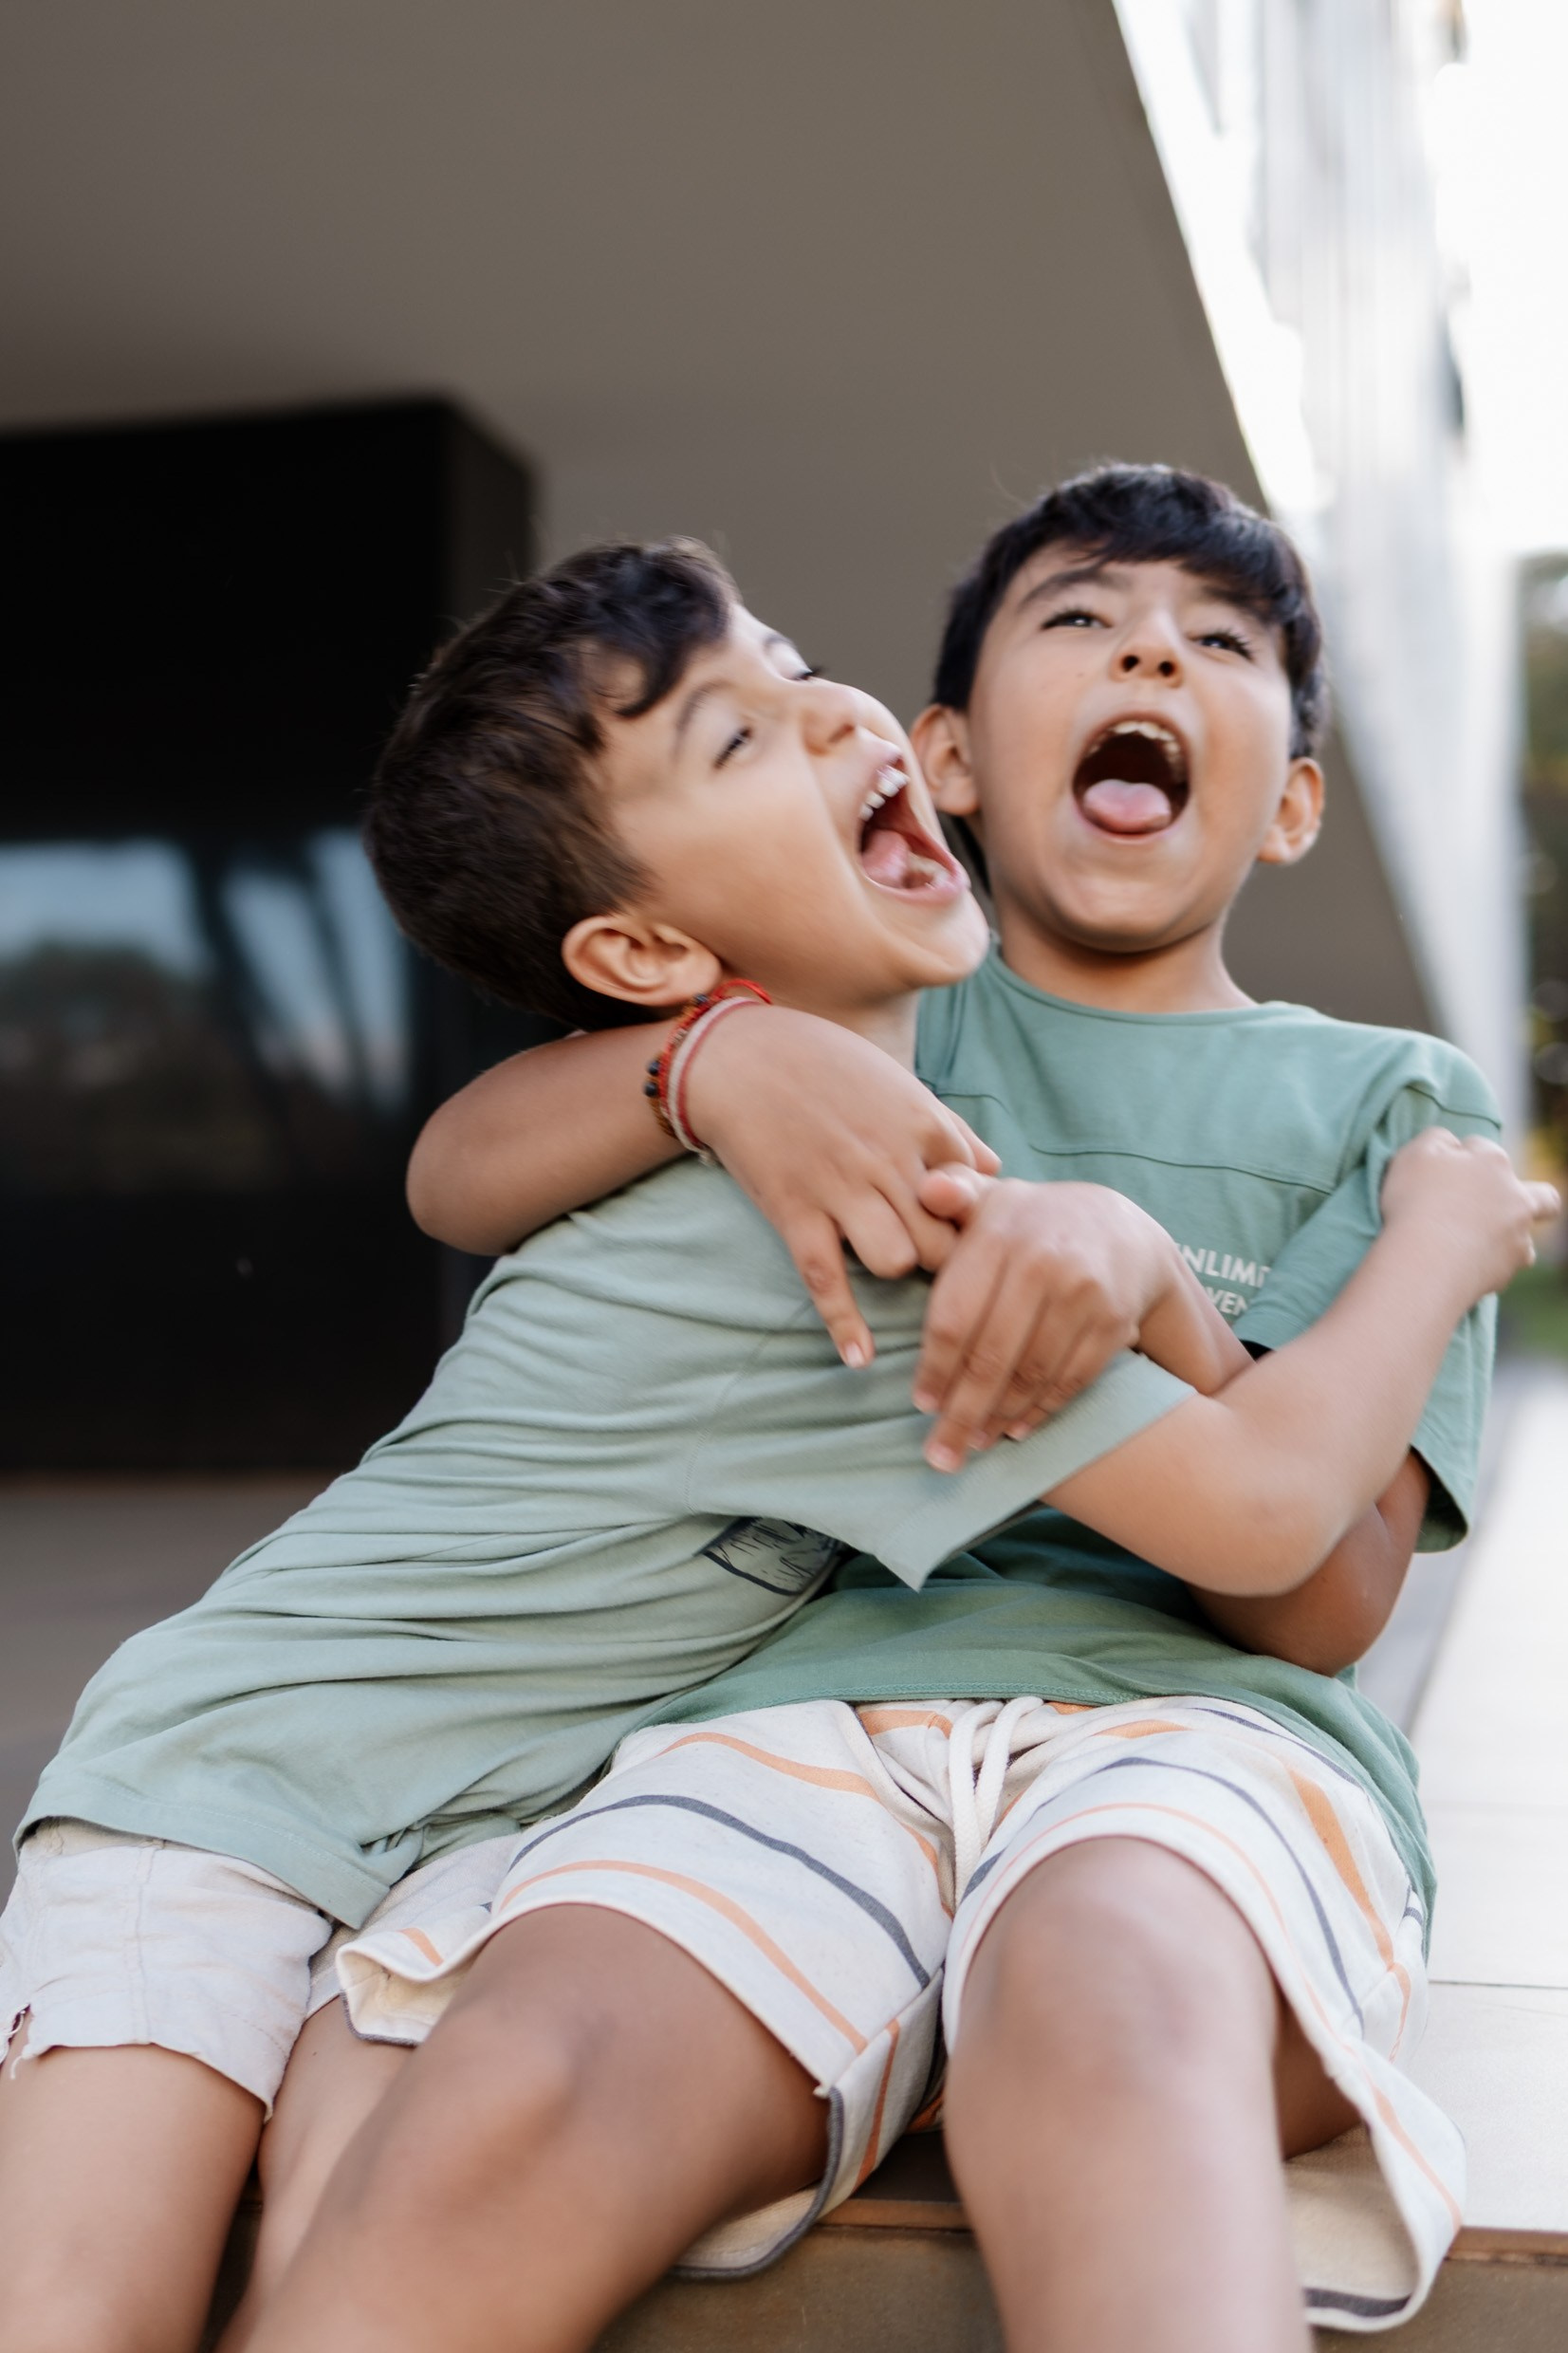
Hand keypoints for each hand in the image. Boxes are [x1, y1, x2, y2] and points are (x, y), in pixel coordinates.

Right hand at [685, 1008, 999, 1367]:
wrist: (740, 1055)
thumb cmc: (827, 1065)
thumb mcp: (900, 1082)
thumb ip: (949, 1129)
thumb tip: (995, 1169)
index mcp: (923, 1126)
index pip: (977, 1198)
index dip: (979, 1225)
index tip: (970, 1236)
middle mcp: (888, 1160)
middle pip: (944, 1240)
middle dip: (946, 1259)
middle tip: (934, 1261)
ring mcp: (839, 1189)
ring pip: (896, 1261)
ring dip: (898, 1269)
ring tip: (889, 1260)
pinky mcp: (794, 1211)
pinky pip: (825, 1278)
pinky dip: (844, 1323)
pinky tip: (858, 1358)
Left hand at [910, 1170, 1178, 1468]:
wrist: (1120, 1227)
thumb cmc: (1030, 1222)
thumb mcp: (991, 1198)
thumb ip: (953, 1192)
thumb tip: (928, 1188)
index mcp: (1000, 1234)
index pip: (956, 1316)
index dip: (936, 1367)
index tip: (921, 1404)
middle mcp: (1042, 1264)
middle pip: (992, 1356)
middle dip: (962, 1413)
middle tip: (940, 1455)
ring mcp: (1083, 1295)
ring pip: (1032, 1374)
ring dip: (999, 1418)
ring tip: (974, 1445)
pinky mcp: (1112, 1322)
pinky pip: (1070, 1379)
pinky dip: (1041, 1411)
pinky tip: (1016, 1429)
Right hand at [1380, 1130, 1559, 1300]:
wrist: (1424, 1263)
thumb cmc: (1415, 1203)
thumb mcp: (1413, 1154)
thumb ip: (1437, 1138)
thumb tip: (1452, 1144)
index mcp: (1492, 1162)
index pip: (1480, 1148)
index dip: (1459, 1157)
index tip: (1437, 1173)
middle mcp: (1516, 1196)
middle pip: (1541, 1194)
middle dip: (1528, 1197)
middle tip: (1498, 1207)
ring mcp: (1518, 1234)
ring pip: (1525, 1233)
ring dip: (1508, 1235)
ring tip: (1474, 1243)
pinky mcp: (1511, 1267)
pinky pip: (1510, 1263)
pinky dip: (1495, 1262)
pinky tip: (1469, 1265)